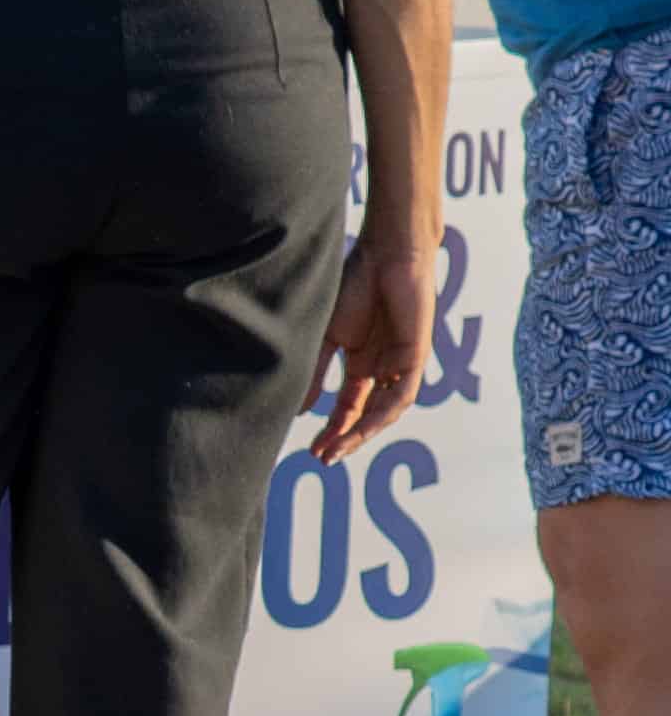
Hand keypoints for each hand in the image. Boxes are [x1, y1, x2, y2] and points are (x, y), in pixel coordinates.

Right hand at [314, 230, 432, 458]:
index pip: (348, 407)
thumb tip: (300, 409)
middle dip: (345, 438)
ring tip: (338, 449)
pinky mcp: (415, 356)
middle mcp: (382, 369)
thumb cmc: (355, 286)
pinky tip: (362, 427)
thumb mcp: (327, 336)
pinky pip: (402, 394)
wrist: (385, 256)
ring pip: (384, 411)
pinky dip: (382, 414)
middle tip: (322, 459)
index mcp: (361, 363)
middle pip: (366, 415)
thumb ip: (316, 372)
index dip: (332, 429)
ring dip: (362, 433)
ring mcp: (400, 364)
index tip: (312, 450)